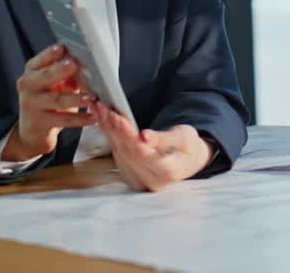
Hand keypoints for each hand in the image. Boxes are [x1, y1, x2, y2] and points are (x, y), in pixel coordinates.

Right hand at [1, 44, 95, 160]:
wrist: (33, 128)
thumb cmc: (49, 98)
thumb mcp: (56, 82)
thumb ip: (68, 73)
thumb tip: (90, 62)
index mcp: (32, 71)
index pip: (40, 60)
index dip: (50, 53)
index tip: (62, 47)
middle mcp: (28, 85)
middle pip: (46, 76)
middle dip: (60, 70)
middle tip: (74, 64)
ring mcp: (31, 104)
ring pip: (57, 100)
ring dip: (76, 99)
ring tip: (92, 97)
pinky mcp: (39, 122)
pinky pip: (63, 120)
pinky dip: (81, 119)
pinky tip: (94, 117)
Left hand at [91, 102, 215, 191]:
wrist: (188, 160)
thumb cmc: (188, 147)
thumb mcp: (184, 137)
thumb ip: (164, 138)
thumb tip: (145, 137)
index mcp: (168, 172)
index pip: (143, 153)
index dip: (129, 136)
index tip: (119, 118)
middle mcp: (151, 180)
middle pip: (127, 152)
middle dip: (114, 128)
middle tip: (105, 108)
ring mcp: (138, 179)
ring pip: (118, 152)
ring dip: (107, 129)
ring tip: (101, 109)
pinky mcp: (129, 173)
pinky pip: (116, 152)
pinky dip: (109, 134)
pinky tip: (103, 120)